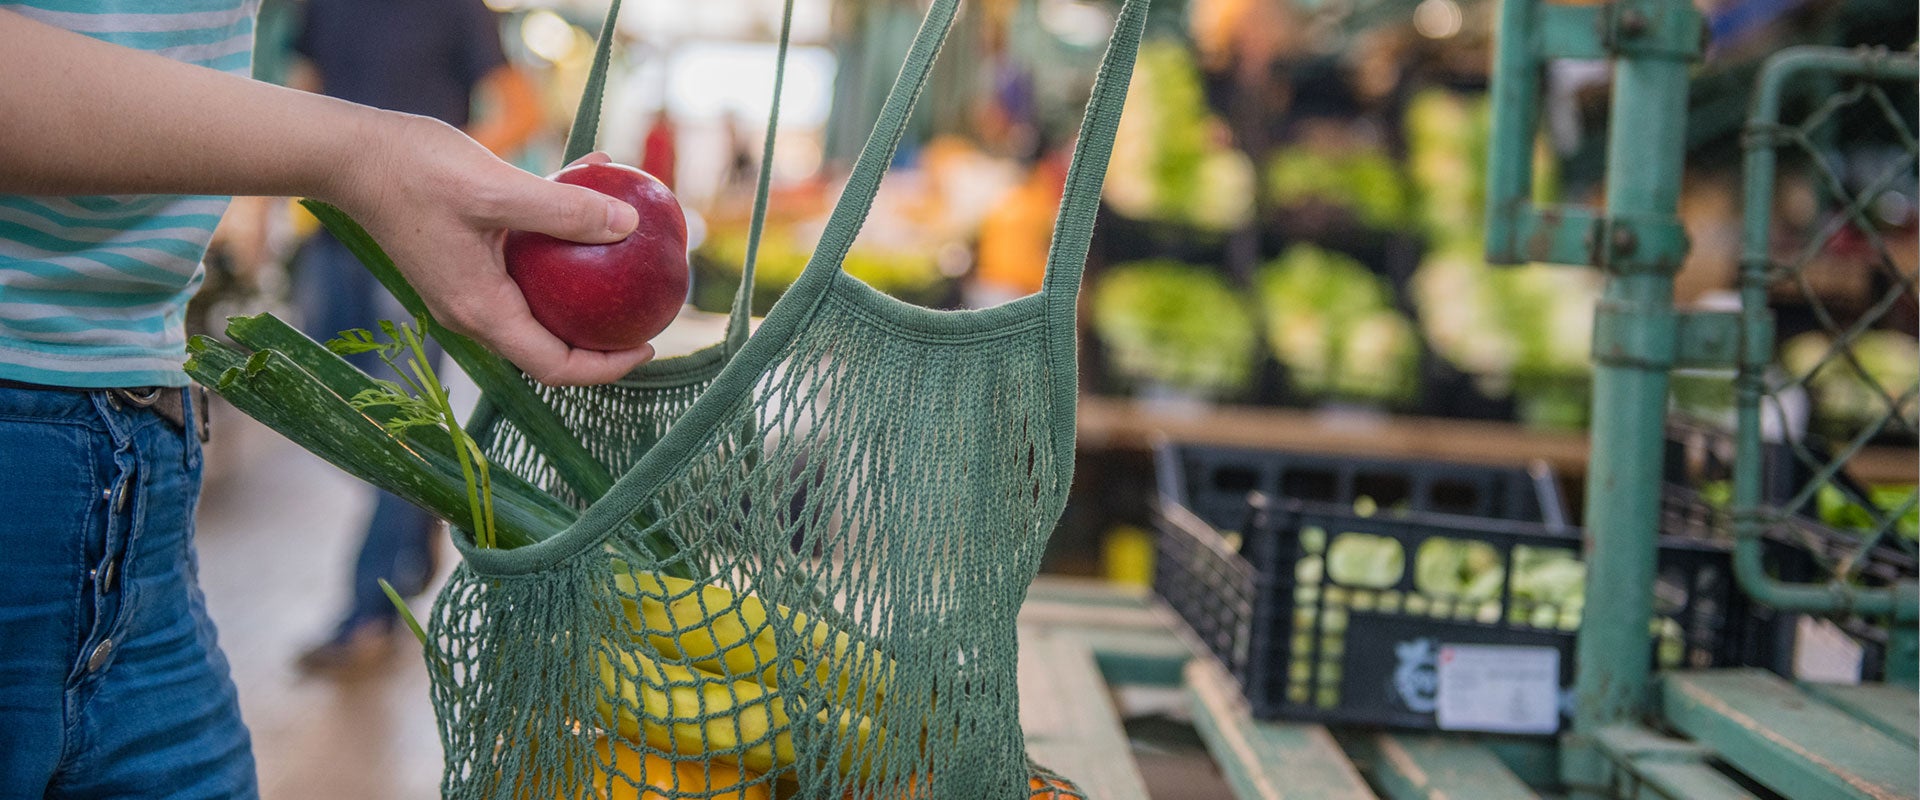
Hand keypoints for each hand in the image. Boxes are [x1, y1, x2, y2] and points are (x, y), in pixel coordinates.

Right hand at [328, 114, 654, 385]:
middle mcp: (474, 310)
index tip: (648, 345)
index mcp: (481, 310)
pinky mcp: (464, 259)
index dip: (606, 367)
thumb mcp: (497, 189)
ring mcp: (466, 286)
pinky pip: (523, 263)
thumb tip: (629, 225)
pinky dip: (556, 238)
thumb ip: (564, 211)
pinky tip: (588, 187)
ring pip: (539, 302)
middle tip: (645, 309)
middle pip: (550, 344)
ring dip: (582, 282)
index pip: (555, 366)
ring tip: (627, 251)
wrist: (350, 155)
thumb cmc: (415, 171)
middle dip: (601, 334)